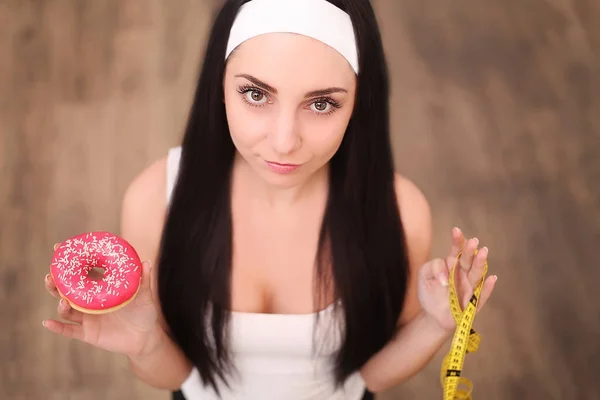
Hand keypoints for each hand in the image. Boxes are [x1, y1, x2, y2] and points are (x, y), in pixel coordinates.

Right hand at [43, 243, 162, 356]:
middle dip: (56, 283)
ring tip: (63, 300)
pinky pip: (69, 330)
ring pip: (66, 310)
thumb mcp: (144, 295)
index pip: (82, 272)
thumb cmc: (143, 312)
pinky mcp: (88, 333)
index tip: (59, 249)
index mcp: (100, 288)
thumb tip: (146, 262)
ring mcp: (87, 318)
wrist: (145, 338)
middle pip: (66, 291)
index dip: (69, 262)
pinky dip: (58, 327)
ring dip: (60, 304)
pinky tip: (48, 322)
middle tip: (51, 275)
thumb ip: (144, 280)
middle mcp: (89, 302)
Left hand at [417, 227, 496, 331]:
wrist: (432, 316)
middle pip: (468, 261)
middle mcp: (463, 274)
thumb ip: (433, 268)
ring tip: (483, 252)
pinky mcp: (473, 303)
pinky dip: (487, 288)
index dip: (457, 241)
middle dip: (470, 251)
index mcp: (452, 264)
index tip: (456, 230)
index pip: (456, 250)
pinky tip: (492, 278)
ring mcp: (470, 288)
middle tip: (473, 241)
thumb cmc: (430, 292)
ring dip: (481, 264)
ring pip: (477, 274)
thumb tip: (445, 277)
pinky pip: (482, 295)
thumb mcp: (425, 275)